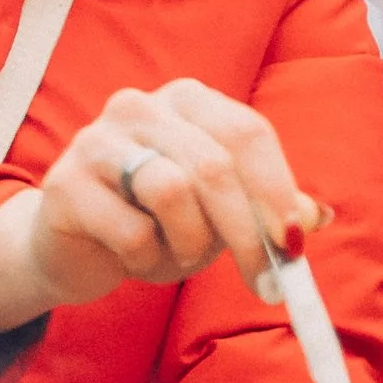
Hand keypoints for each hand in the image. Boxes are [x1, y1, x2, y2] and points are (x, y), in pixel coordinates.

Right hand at [0, 78, 321, 336]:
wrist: (72, 245)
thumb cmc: (155, 221)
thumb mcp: (219, 212)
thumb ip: (265, 208)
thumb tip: (316, 217)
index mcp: (188, 100)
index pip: (246, 132)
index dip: (277, 189)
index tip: (294, 243)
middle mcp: (141, 106)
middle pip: (213, 165)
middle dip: (248, 233)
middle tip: (267, 283)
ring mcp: (97, 139)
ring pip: (171, 191)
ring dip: (190, 244)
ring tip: (178, 256)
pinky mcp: (65, 183)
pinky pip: (130, 231)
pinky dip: (147, 259)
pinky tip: (136, 259)